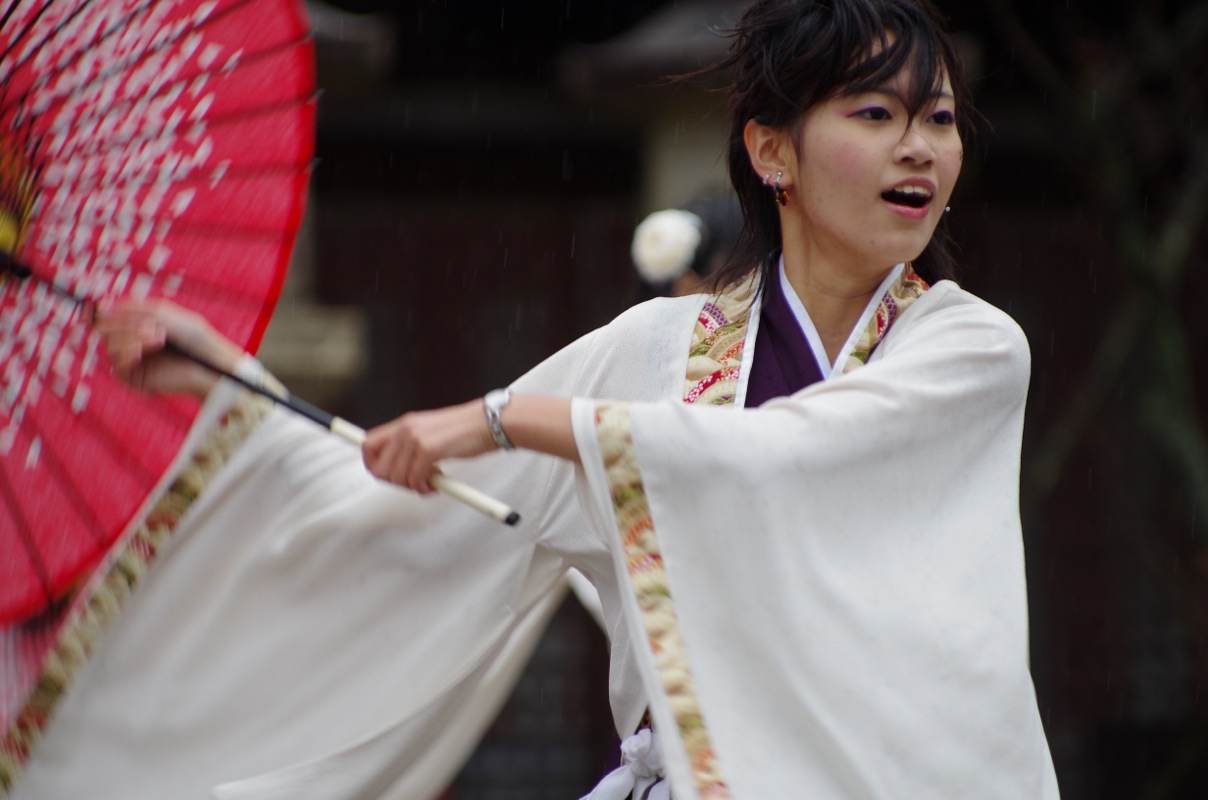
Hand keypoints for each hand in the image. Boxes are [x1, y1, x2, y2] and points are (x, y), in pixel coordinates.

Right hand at [94, 299, 242, 396]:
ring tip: (158, 337)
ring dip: (131, 337)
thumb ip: (135, 308)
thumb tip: (102, 305)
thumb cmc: (195, 337)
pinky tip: (140, 351)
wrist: (210, 364)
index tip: (106, 306)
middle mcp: (133, 340)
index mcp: (139, 322)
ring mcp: (133, 359)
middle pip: (106, 328)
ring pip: (110, 345)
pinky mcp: (134, 377)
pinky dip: (127, 353)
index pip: (111, 314)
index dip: (107, 310)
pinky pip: (116, 364)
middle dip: (124, 323)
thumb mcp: (165, 313)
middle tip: (151, 325)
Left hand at [362, 399, 497, 492]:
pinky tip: (438, 483)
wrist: (489, 422)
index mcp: (404, 423)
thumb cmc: (466, 431)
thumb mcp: (431, 433)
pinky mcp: (429, 449)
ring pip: (396, 477)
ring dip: (412, 487)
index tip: (388, 476)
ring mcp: (415, 438)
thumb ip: (412, 446)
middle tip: (414, 482)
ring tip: (430, 482)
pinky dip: (424, 488)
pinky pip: (414, 480)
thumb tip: (398, 469)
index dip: (372, 464)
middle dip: (394, 482)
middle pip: (378, 467)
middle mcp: (405, 429)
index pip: (368, 444)